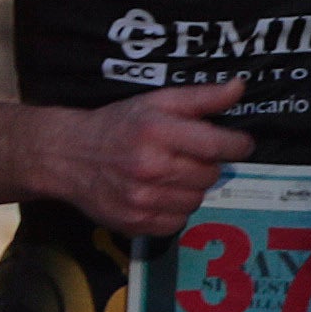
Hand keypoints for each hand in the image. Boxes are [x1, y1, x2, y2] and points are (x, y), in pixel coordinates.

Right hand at [64, 77, 255, 237]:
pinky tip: (160, 193)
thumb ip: (201, 97)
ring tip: (172, 173)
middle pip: (210, 175)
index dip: (237, 145)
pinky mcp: (135, 224)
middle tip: (189, 155)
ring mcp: (142, 200)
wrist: (69, 156)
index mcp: (157, 132)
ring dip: (192, 187)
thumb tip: (239, 87)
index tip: (241, 144)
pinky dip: (176, 209)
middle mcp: (150, 168)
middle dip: (207, 164)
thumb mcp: (156, 101)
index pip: (216, 146)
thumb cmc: (119, 124)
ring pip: (197, 200)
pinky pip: (178, 222)